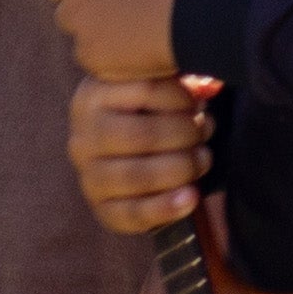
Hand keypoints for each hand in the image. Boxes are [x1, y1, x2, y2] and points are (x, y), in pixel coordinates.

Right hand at [70, 70, 217, 233]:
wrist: (130, 155)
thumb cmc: (150, 112)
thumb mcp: (158, 88)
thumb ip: (179, 80)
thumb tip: (209, 86)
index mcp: (92, 95)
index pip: (145, 89)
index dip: (183, 97)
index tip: (200, 102)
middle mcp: (82, 136)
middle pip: (141, 135)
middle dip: (186, 134)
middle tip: (206, 132)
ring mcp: (88, 176)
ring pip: (136, 175)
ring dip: (181, 168)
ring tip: (203, 159)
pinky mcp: (101, 209)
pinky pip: (133, 213)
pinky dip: (166, 207)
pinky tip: (191, 197)